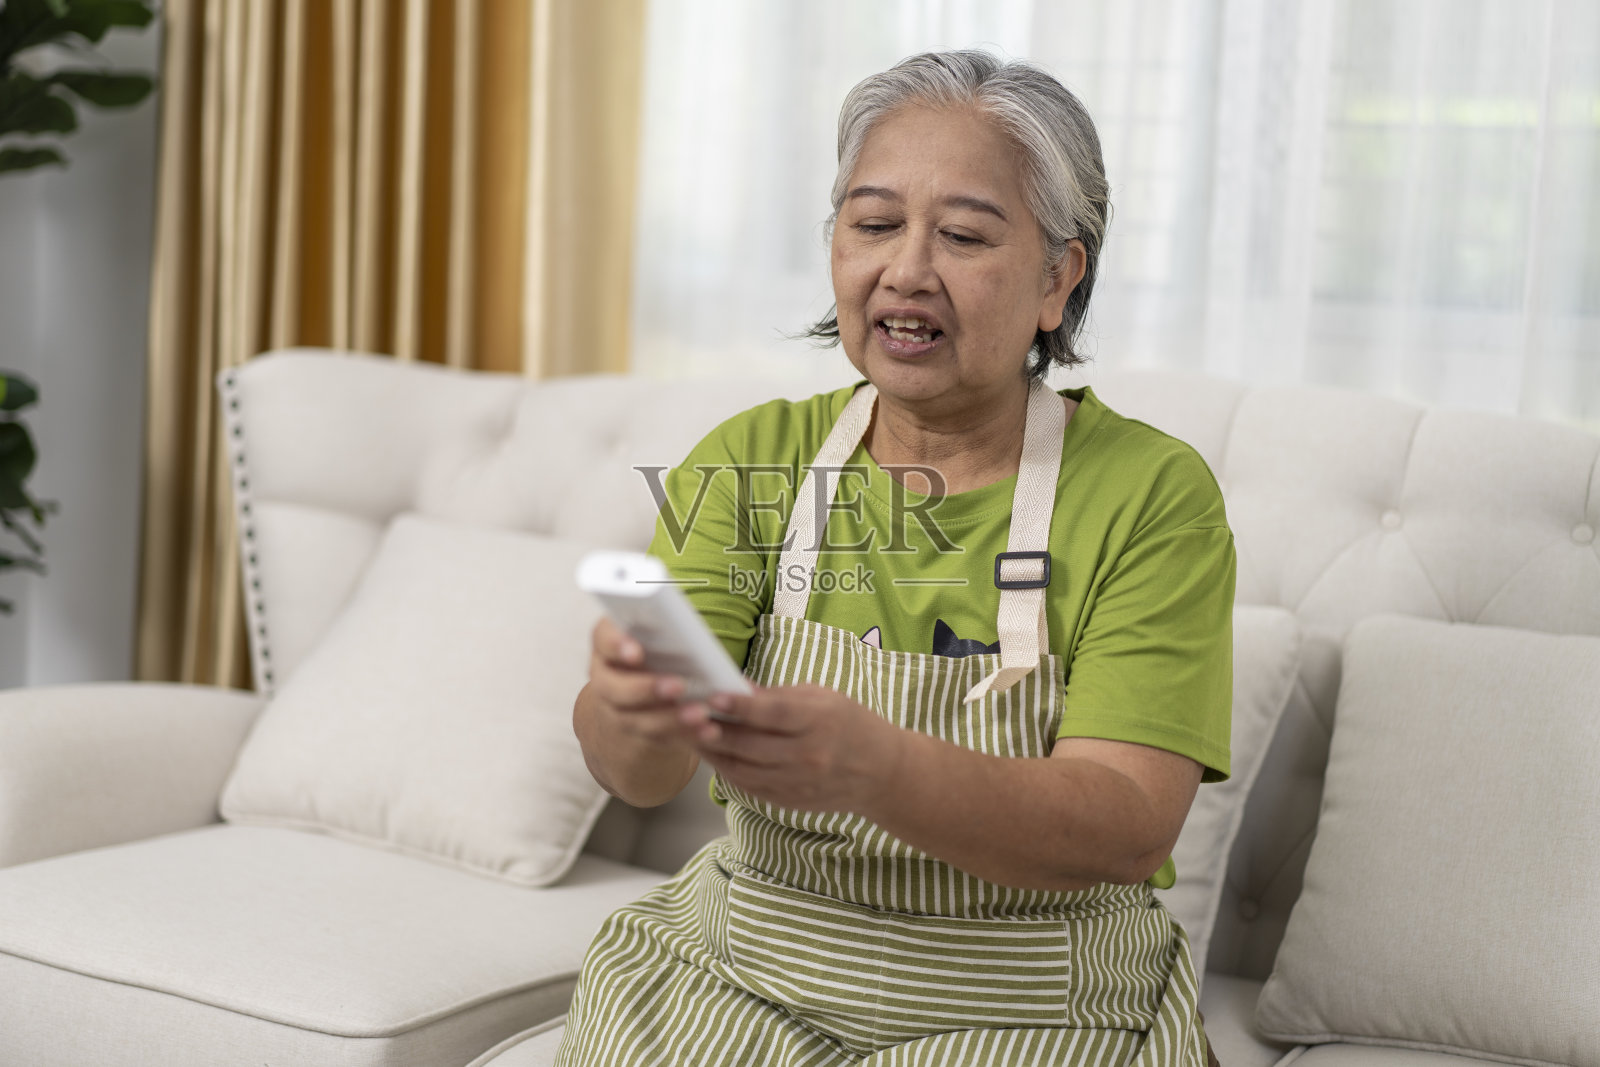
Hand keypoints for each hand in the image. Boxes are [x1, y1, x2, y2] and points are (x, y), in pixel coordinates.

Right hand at [585, 617, 702, 748]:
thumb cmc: (656, 650)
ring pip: (635, 719)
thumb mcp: (655, 635)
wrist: (638, 691)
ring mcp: (615, 710)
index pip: (603, 639)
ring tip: (701, 713)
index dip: (616, 645)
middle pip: (613, 687)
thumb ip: (666, 630)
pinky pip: (658, 738)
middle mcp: (604, 679)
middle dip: (645, 688)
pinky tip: (709, 730)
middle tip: (678, 686)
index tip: (637, 653)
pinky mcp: (636, 734)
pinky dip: (686, 735)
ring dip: (670, 718)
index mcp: (608, 644)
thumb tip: (693, 632)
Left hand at [680, 684, 899, 813]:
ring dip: (712, 751)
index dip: (740, 706)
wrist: (881, 773)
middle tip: (683, 712)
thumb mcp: (821, 698)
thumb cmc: (848, 724)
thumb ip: (777, 696)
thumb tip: (734, 686)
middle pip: (750, 745)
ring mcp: (798, 783)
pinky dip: (726, 769)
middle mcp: (808, 755)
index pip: (773, 714)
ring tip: (688, 732)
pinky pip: (748, 786)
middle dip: (712, 729)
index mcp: (819, 721)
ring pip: (742, 769)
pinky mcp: (789, 802)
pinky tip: (712, 754)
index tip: (712, 695)